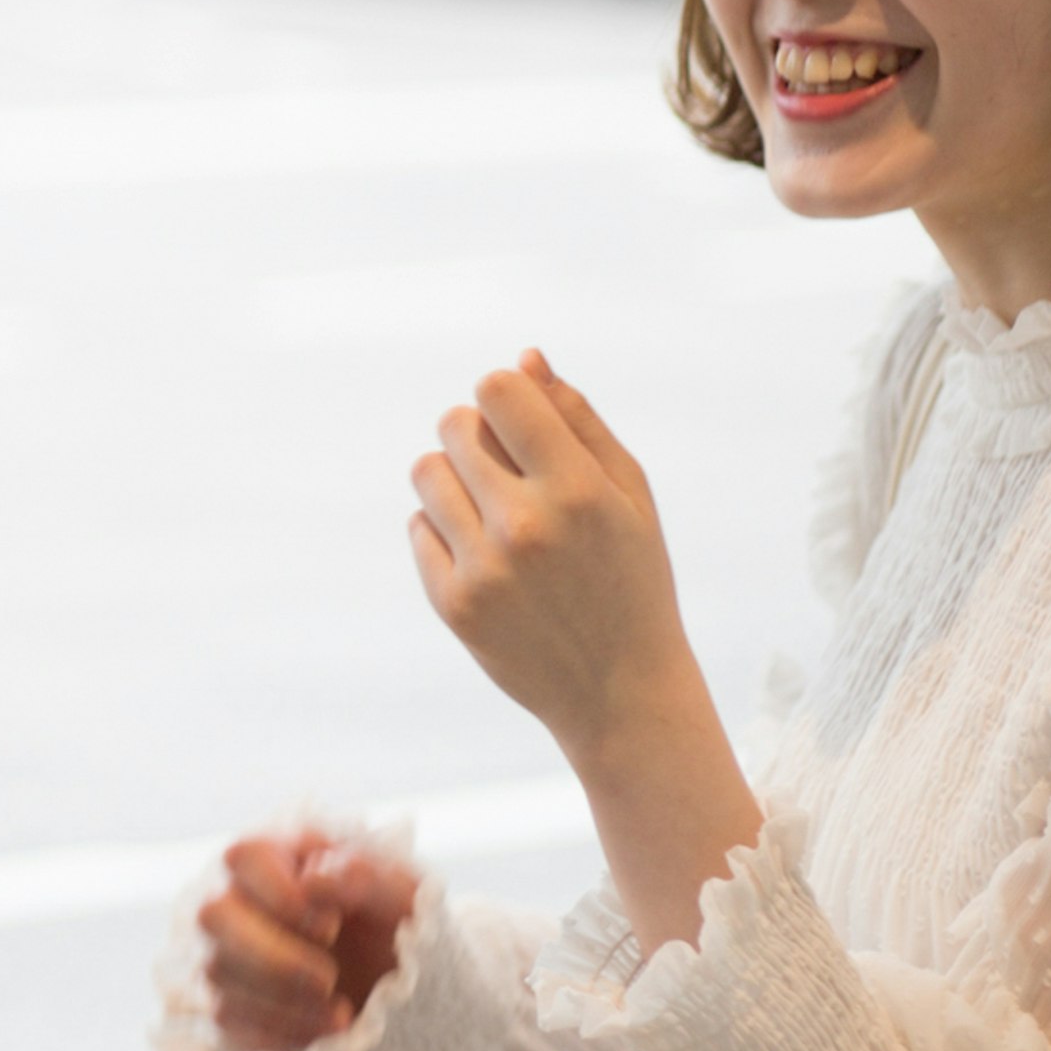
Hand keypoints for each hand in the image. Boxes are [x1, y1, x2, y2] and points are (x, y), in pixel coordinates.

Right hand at [194, 828, 420, 1050]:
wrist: (399, 986)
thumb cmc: (396, 922)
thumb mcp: (401, 894)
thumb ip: (364, 876)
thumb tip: (312, 880)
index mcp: (279, 855)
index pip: (245, 856)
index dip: (280, 894)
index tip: (332, 926)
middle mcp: (239, 897)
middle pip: (213, 915)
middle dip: (273, 957)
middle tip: (328, 981)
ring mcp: (226, 951)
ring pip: (218, 972)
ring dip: (282, 1001)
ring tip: (340, 1014)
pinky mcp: (229, 1003)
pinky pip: (228, 1020)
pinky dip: (278, 1033)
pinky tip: (324, 1033)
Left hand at [409, 349, 700, 757]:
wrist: (621, 691)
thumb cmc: (632, 577)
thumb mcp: (629, 494)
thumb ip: (578, 419)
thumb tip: (525, 359)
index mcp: (576, 489)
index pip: (498, 391)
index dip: (505, 395)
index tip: (520, 423)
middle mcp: (524, 526)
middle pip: (454, 425)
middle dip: (476, 434)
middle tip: (510, 472)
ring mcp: (483, 569)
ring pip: (426, 472)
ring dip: (453, 478)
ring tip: (494, 510)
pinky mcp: (454, 605)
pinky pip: (418, 527)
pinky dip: (444, 530)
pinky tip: (487, 555)